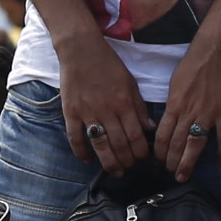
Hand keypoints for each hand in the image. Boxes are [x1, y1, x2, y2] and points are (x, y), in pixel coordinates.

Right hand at [54, 38, 153, 179]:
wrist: (81, 49)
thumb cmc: (108, 64)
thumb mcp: (130, 83)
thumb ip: (139, 107)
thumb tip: (150, 128)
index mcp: (124, 103)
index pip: (137, 136)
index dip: (141, 152)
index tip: (142, 159)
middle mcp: (107, 110)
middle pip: (120, 144)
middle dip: (127, 161)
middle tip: (129, 168)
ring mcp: (88, 112)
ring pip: (100, 145)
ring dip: (109, 162)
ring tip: (114, 171)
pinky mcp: (71, 111)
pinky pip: (75, 137)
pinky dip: (81, 152)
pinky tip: (88, 160)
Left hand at [154, 39, 220, 180]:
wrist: (215, 49)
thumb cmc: (193, 63)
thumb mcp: (174, 83)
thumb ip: (172, 104)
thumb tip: (168, 119)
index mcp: (174, 105)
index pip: (162, 135)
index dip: (159, 151)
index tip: (159, 161)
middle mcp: (188, 112)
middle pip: (176, 144)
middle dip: (171, 162)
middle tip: (171, 174)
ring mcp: (207, 114)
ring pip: (195, 144)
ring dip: (188, 162)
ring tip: (184, 176)